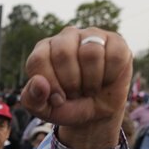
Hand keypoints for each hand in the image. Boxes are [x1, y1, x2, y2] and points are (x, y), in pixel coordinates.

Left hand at [22, 27, 131, 148]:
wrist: (96, 113)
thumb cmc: (67, 105)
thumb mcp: (44, 110)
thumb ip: (32, 99)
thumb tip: (38, 83)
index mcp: (44, 49)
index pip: (39, 59)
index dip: (50, 85)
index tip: (57, 98)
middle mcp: (66, 36)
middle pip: (63, 53)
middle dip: (70, 83)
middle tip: (75, 92)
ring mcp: (91, 35)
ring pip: (90, 53)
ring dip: (91, 81)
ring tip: (90, 87)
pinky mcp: (116, 41)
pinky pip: (113, 56)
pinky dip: (108, 77)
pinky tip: (105, 80)